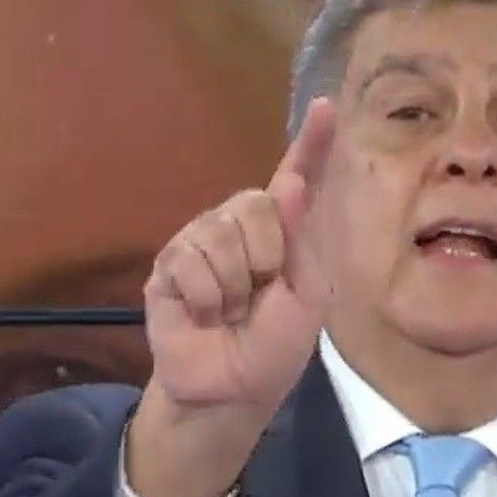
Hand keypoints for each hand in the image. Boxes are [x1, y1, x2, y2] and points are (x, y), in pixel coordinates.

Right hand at [126, 98, 335, 496]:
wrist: (229, 389)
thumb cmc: (273, 348)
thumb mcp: (305, 299)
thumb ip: (301, 243)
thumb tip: (290, 184)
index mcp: (284, 233)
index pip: (297, 179)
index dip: (311, 144)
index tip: (326, 106)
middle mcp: (243, 224)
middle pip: (257, 204)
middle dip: (265, 259)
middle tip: (258, 298)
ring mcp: (203, 239)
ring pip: (222, 232)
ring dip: (234, 286)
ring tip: (231, 311)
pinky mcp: (170, 264)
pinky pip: (191, 261)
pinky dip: (206, 297)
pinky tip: (204, 315)